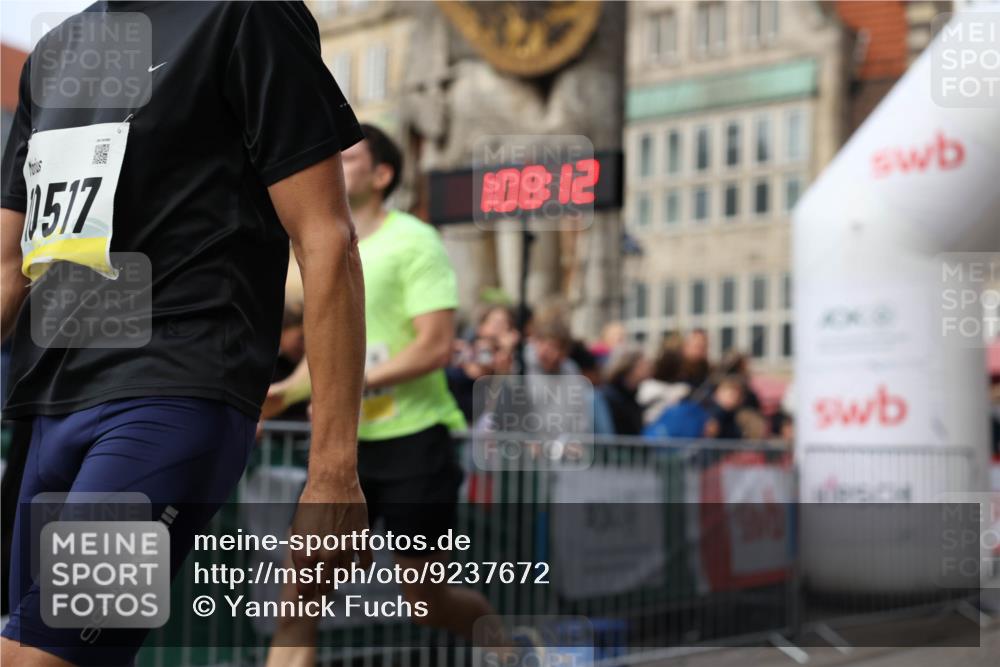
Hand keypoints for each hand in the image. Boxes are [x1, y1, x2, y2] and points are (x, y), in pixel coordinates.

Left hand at [289, 475, 372, 596]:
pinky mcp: (362, 538)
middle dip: (324, 587)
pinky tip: (357, 565)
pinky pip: (365, 562)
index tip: (308, 594)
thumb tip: (308, 569)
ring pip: (345, 574)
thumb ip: (303, 553)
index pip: (306, 588)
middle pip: (326, 585)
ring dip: (341, 575)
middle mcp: (325, 554)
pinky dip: (361, 567)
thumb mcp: (298, 531)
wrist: (332, 482)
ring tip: (338, 571)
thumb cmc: (311, 503)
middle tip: (323, 585)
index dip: (306, 594)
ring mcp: (345, 548)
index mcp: (305, 554)